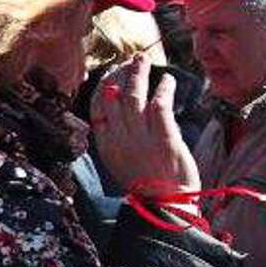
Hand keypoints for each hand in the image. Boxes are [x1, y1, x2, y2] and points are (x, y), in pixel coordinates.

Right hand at [90, 56, 200, 199]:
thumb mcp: (120, 161)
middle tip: (131, 59)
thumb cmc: (146, 185)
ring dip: (139, 75)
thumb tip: (117, 113)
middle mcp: (120, 138)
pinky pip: (160, 106)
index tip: (113, 73)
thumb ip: (116, 138)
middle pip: (115, 96)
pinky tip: (167, 80)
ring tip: (144, 61)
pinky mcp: (165, 140)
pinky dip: (163, 89)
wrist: (165, 206)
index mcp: (106, 144)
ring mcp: (142, 138)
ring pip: (134, 96)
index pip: (97, 106)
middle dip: (121, 73)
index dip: (104, 85)